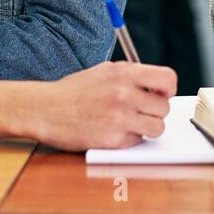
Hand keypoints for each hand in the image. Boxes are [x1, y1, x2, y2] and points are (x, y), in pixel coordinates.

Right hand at [18, 61, 176, 151]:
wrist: (45, 109)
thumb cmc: (74, 90)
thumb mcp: (104, 71)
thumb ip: (131, 76)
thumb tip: (157, 87)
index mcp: (124, 73)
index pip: (168, 78)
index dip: (168, 89)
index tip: (160, 94)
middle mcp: (125, 94)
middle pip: (164, 107)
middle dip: (155, 112)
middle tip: (141, 112)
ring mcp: (120, 117)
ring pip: (157, 127)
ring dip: (147, 128)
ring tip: (131, 123)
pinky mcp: (113, 139)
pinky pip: (137, 141)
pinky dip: (129, 139)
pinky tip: (113, 131)